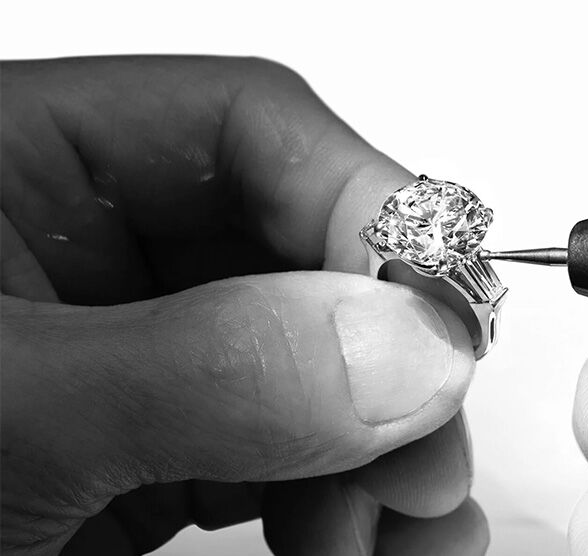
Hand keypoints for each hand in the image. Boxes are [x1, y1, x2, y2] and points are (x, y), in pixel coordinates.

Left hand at [1, 56, 487, 555]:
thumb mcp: (1, 422)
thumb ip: (203, 369)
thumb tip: (406, 347)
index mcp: (17, 165)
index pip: (245, 129)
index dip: (363, 207)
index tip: (440, 320)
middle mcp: (87, 251)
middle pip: (300, 254)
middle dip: (385, 360)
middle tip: (432, 460)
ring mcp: (133, 353)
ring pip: (310, 361)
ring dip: (377, 446)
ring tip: (410, 533)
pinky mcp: (150, 443)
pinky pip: (280, 443)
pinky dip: (335, 494)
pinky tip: (358, 541)